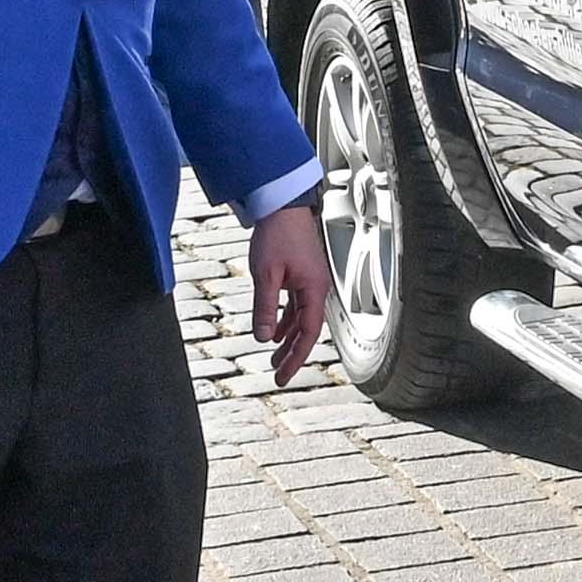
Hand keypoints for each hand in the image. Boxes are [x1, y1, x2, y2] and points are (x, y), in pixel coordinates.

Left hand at [248, 199, 331, 383]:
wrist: (282, 205)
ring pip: (302, 319)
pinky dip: (286, 320)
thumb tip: (264, 337)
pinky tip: (275, 330)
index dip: (296, 357)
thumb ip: (266, 308)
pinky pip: (297, 306)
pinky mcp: (301, 274)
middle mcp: (317, 287)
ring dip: (288, 338)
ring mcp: (310, 281)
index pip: (309, 334)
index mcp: (314, 289)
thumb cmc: (278, 234)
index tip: (284, 376)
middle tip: (279, 374)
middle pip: (307, 330)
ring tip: (274, 357)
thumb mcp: (266, 275)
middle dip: (292, 354)